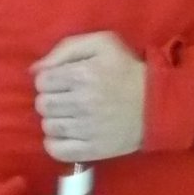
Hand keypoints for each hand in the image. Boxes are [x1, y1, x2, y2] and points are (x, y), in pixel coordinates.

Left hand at [32, 32, 146, 162]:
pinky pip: (57, 150)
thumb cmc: (127, 69)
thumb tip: (35, 69)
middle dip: (50, 99)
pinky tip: (65, 134)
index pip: (42, 81)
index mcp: (83, 75)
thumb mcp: (102, 43)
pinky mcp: (94, 150)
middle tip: (66, 98)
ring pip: (48, 126)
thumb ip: (66, 48)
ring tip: (69, 115)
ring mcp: (88, 129)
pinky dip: (55, 144)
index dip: (49, 79)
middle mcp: (83, 102)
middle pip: (42, 104)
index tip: (62, 81)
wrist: (158, 103)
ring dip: (54, 120)